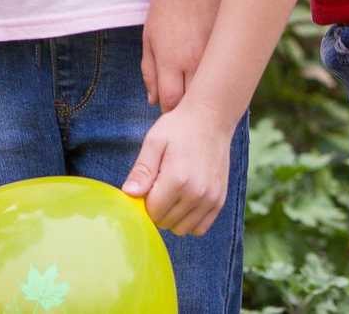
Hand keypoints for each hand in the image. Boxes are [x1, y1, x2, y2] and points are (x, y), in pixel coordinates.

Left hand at [123, 101, 232, 235]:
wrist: (212, 118)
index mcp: (177, 179)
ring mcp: (211, 199)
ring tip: (173, 192)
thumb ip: (142, 170)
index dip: (145, 201)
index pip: (152, 212)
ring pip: (181, 229)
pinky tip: (185, 201)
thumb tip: (128, 194)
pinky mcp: (219, 201)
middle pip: (165, 223)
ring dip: (172, 217)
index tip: (149, 183)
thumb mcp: (154, 142)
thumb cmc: (179, 127)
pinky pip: (200, 228)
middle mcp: (197, 193)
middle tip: (160, 185)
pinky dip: (189, 220)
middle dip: (157, 209)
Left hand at [142, 0, 220, 110]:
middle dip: (188, 110)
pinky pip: (225, 71)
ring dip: (206, 96)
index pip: (171, 102)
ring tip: (202, 101)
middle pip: (193, 101)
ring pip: (212, 88)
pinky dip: (219, 80)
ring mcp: (213, 53)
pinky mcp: (227, 45)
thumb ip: (149, 72)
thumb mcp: (149, 40)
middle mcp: (193, 60)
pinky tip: (217, 82)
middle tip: (185, 114)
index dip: (169, 112)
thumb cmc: (165, 10)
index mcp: (170, 61)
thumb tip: (153, 100)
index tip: (169, 115)